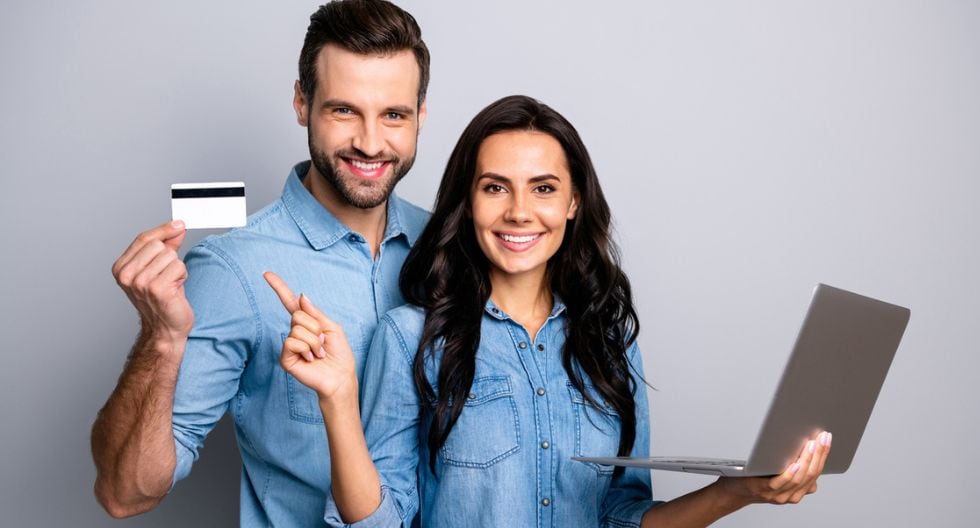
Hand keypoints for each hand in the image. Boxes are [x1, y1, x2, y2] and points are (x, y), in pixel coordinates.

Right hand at [112, 221, 192, 343]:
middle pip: (158, 245)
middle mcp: (126, 275)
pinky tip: (175, 290)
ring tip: (170, 285)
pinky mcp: (157, 289)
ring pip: (170, 256)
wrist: (165, 329)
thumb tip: (177, 226)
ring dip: (177, 269)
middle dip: (170, 258)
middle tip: (166, 277)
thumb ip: (167, 245)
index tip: (179, 224)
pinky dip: (182, 276)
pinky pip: (178, 266)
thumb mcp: (159, 268)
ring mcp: (140, 282)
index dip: (164, 230)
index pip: (144, 238)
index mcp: (121, 268)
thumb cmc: (162, 299)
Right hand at [264, 271, 357, 403]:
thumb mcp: (331, 328)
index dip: (279, 287)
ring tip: (319, 353)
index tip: (266, 274)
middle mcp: (295, 332)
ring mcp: (289, 345)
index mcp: (307, 323)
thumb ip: (315, 313)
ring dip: (314, 341)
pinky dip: (306, 348)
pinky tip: (311, 359)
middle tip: (322, 342)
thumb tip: (301, 296)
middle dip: (315, 327)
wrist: (340, 377)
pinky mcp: (286, 358)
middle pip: (298, 314)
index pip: (289, 302)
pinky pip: (291, 341)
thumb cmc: (339, 354)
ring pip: (297, 328)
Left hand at [717, 431, 831, 505]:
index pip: (815, 472)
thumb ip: (796, 468)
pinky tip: (794, 463)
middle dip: (819, 455)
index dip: (823, 455)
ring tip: (810, 446)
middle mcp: (790, 495)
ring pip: (798, 479)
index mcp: (797, 491)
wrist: (733, 491)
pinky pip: (779, 483)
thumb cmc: (756, 477)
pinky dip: (790, 474)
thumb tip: (811, 451)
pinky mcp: (762, 489)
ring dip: (806, 460)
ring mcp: (776, 494)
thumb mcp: (779, 472)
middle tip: (822, 438)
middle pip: (810, 475)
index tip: (826, 438)